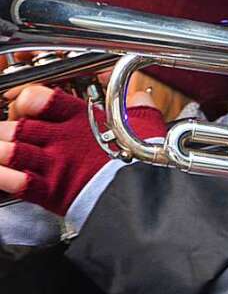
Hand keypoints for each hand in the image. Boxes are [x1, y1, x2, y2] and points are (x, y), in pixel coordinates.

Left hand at [0, 86, 165, 214]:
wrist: (139, 194)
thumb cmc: (142, 161)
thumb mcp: (147, 126)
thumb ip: (140, 110)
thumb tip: (140, 99)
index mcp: (81, 120)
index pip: (42, 99)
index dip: (28, 98)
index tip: (25, 102)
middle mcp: (62, 140)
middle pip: (19, 125)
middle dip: (6, 127)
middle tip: (6, 129)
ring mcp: (53, 165)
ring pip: (12, 151)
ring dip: (1, 150)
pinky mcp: (50, 191)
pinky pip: (17, 183)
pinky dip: (5, 178)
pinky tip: (3, 175)